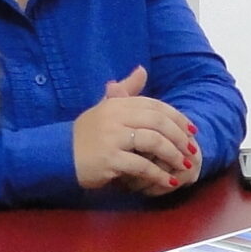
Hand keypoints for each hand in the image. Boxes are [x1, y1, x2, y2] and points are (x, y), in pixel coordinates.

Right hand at [72, 64, 200, 194]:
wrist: (58, 156)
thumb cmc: (85, 134)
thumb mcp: (104, 108)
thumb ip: (125, 90)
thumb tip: (142, 70)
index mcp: (117, 103)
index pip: (155, 106)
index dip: (177, 117)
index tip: (192, 130)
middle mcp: (115, 116)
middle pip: (158, 122)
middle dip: (179, 136)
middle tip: (192, 149)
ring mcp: (112, 138)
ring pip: (153, 142)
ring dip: (173, 155)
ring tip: (184, 165)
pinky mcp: (110, 159)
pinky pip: (141, 166)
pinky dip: (158, 174)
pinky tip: (167, 181)